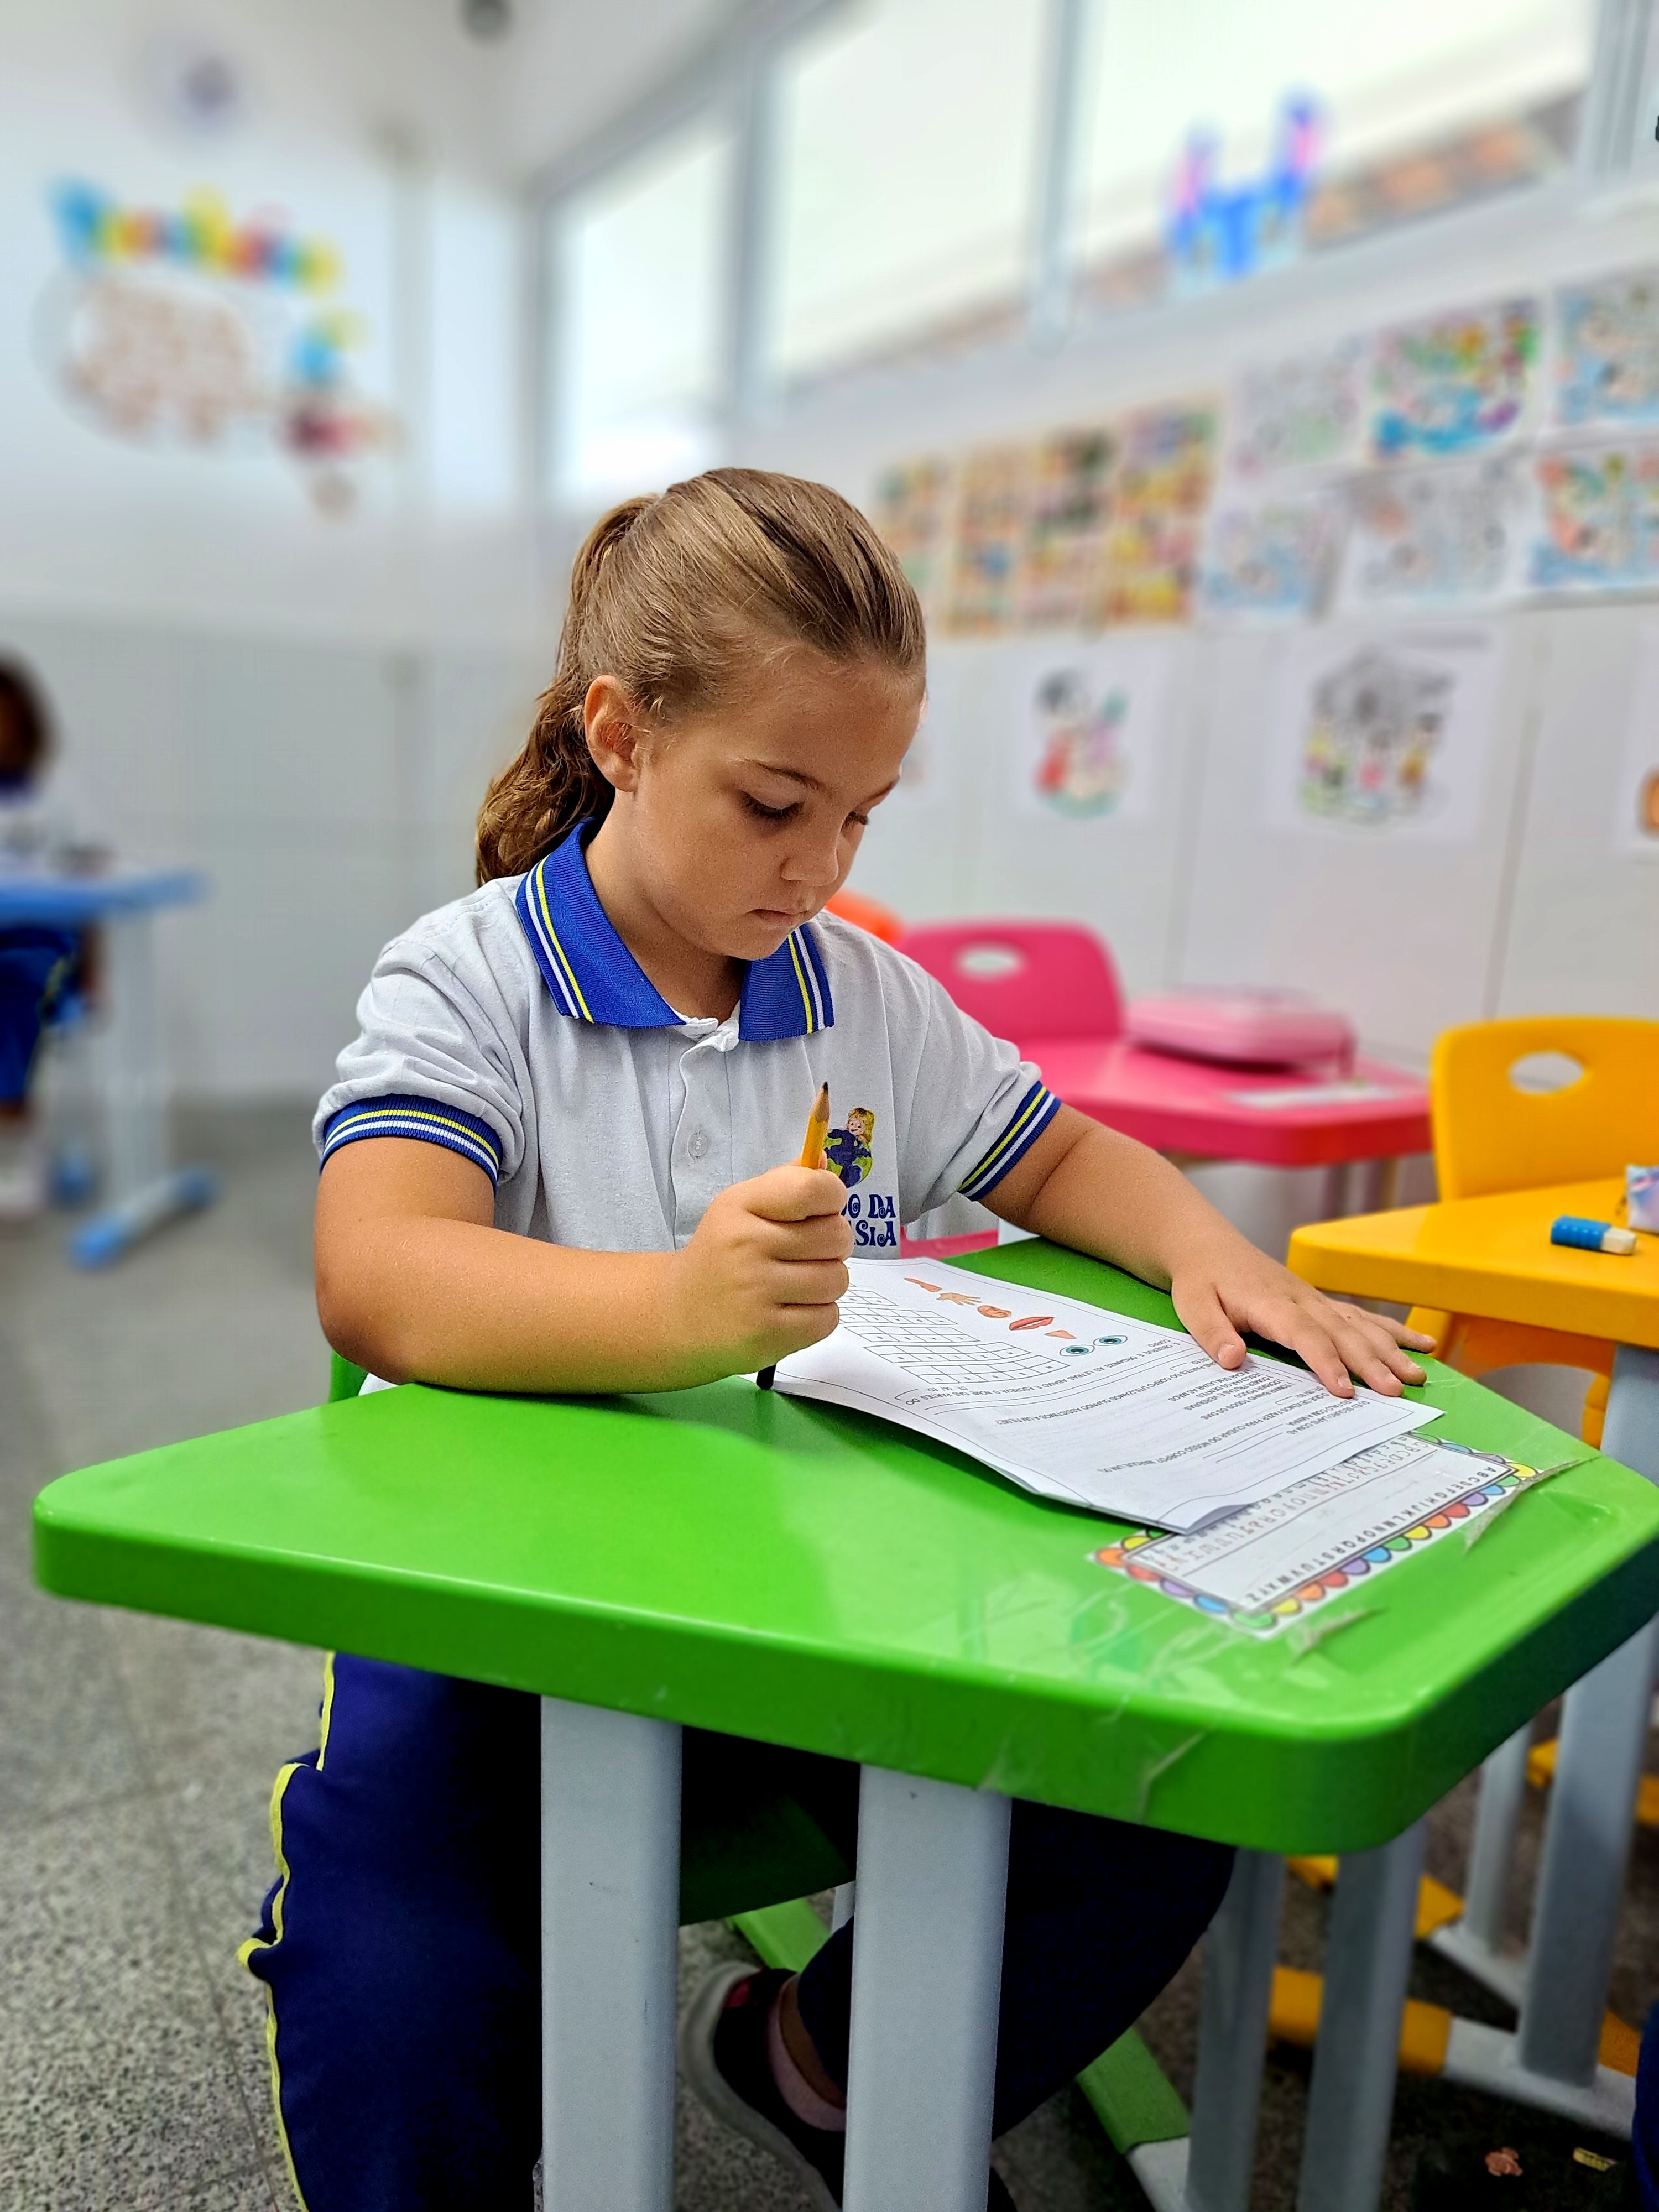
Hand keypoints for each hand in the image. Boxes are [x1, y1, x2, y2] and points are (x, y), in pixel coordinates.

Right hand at [666, 1166, 851, 1382]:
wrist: (680, 1313)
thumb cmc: (724, 1253)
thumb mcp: (743, 1206)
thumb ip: (786, 1182)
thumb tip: (823, 1161)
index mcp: (741, 1205)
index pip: (812, 1189)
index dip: (832, 1197)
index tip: (822, 1209)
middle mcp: (746, 1245)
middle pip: (837, 1236)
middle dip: (833, 1244)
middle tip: (807, 1252)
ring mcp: (755, 1292)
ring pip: (838, 1279)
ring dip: (827, 1282)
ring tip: (797, 1283)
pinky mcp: (767, 1334)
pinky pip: (829, 1318)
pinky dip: (819, 1315)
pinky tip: (791, 1309)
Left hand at [1169, 1233, 1433, 1398]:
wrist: (1207, 1246)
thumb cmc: (1200, 1281)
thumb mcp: (1192, 1307)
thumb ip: (1213, 1333)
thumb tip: (1232, 1360)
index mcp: (1269, 1303)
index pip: (1303, 1334)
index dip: (1325, 1362)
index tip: (1344, 1390)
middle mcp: (1300, 1299)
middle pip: (1341, 1332)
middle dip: (1370, 1362)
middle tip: (1395, 1391)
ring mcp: (1315, 1299)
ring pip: (1359, 1324)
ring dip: (1390, 1350)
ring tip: (1418, 1376)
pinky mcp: (1321, 1301)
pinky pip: (1362, 1315)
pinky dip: (1393, 1330)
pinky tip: (1422, 1345)